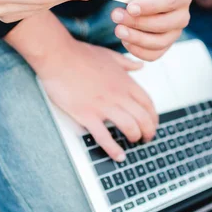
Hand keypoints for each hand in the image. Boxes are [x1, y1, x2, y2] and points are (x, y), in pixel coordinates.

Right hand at [33, 34, 158, 161]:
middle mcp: (119, 95)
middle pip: (143, 117)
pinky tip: (119, 156)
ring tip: (134, 142)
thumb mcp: (109, 55)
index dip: (153, 116)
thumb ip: (126, 63)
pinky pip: (104, 136)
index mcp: (125, 82)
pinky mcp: (87, 114)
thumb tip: (140, 66)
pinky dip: (113, 149)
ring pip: (129, 127)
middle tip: (147, 138)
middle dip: (149, 131)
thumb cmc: (80, 54)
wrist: (58, 56)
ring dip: (135, 137)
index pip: (147, 103)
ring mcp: (104, 106)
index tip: (152, 123)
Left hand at [110, 0, 191, 60]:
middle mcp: (182, 16)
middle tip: (116, 15)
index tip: (129, 7)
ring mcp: (175, 33)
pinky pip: (153, 55)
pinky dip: (137, 50)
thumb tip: (127, 5)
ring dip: (136, 38)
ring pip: (159, 43)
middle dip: (137, 22)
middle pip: (163, 24)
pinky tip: (125, 40)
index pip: (169, 1)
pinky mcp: (165, 46)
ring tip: (118, 30)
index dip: (149, 6)